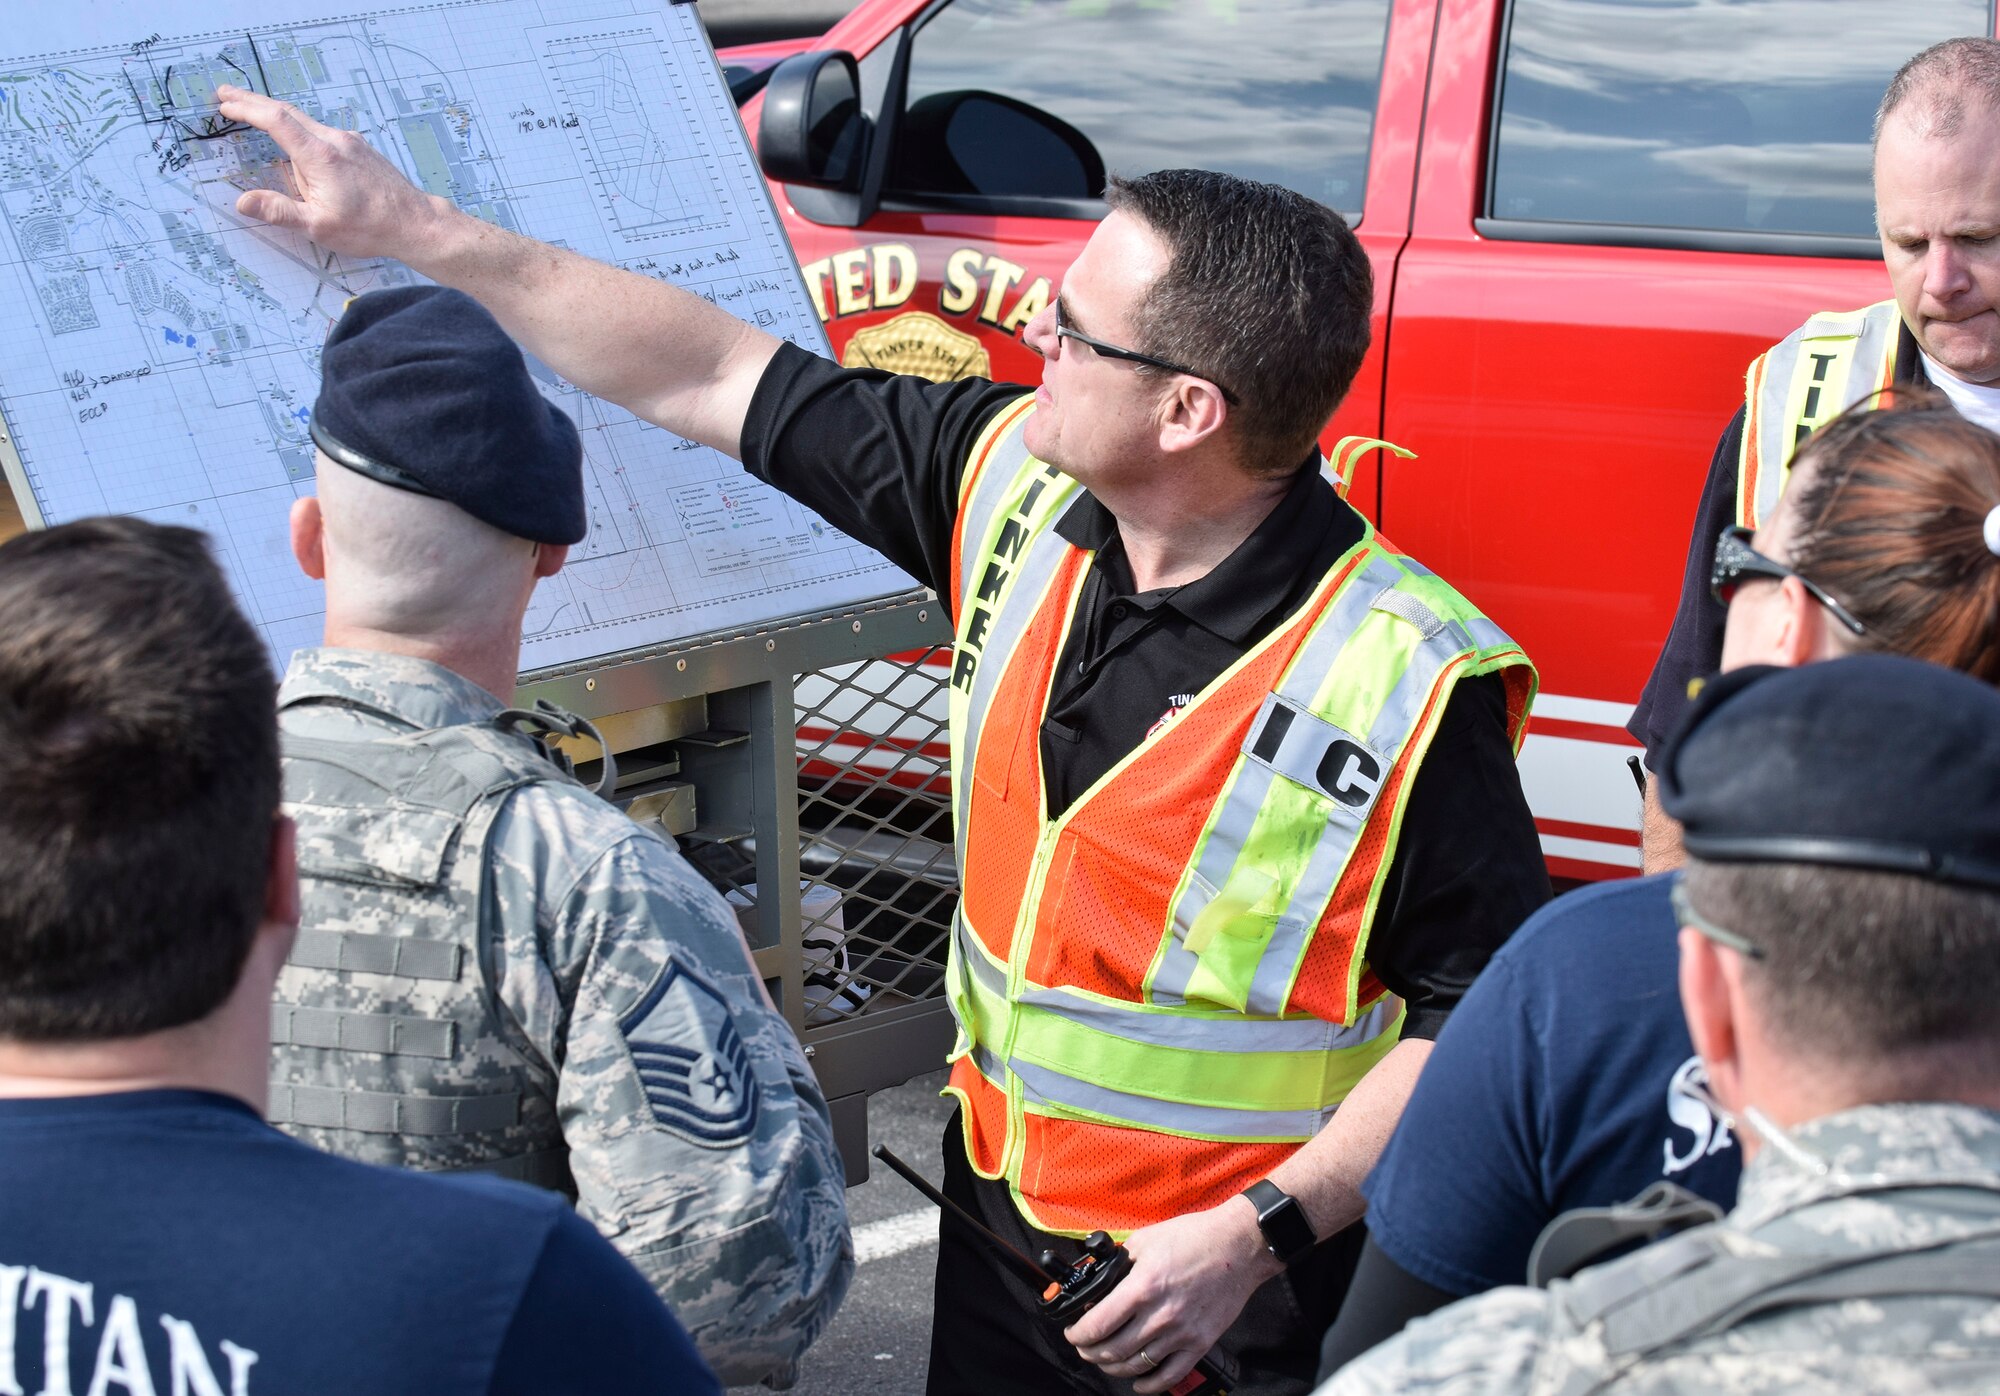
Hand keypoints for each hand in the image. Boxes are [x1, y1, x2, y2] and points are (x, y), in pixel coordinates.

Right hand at [215, 86, 450, 262]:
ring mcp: (350, 143)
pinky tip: (297, 150)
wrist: (416, 224)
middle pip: (288, 112)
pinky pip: (322, 134)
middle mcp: (335, 140)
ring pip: (306, 123)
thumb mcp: (319, 225)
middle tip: (227, 97)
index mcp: (320, 155)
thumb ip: (279, 211)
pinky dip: (300, 132)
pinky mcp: (359, 150)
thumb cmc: (372, 227)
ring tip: (257, 124)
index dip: (246, 109)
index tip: (225, 105)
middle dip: (254, 103)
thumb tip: (243, 202)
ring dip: (278, 119)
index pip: (275, 119)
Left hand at [1063, 1198, 1282, 1393]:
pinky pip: (1170, 1376)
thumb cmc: (1194, 1238)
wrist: (1238, 1247)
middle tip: (1084, 1346)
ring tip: (1105, 1359)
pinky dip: (1149, 1385)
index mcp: (1142, 1288)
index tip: (1073, 1332)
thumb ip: (1120, 1263)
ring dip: (1113, 1367)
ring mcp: (1181, 1334)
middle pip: (1113, 1350)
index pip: (1098, 1325)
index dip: (1078, 1334)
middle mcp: (1160, 1316)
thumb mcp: (1145, 1240)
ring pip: (1136, 1366)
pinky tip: (1138, 1381)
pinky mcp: (1200, 1344)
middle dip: (1090, 1352)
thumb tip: (1099, 1281)